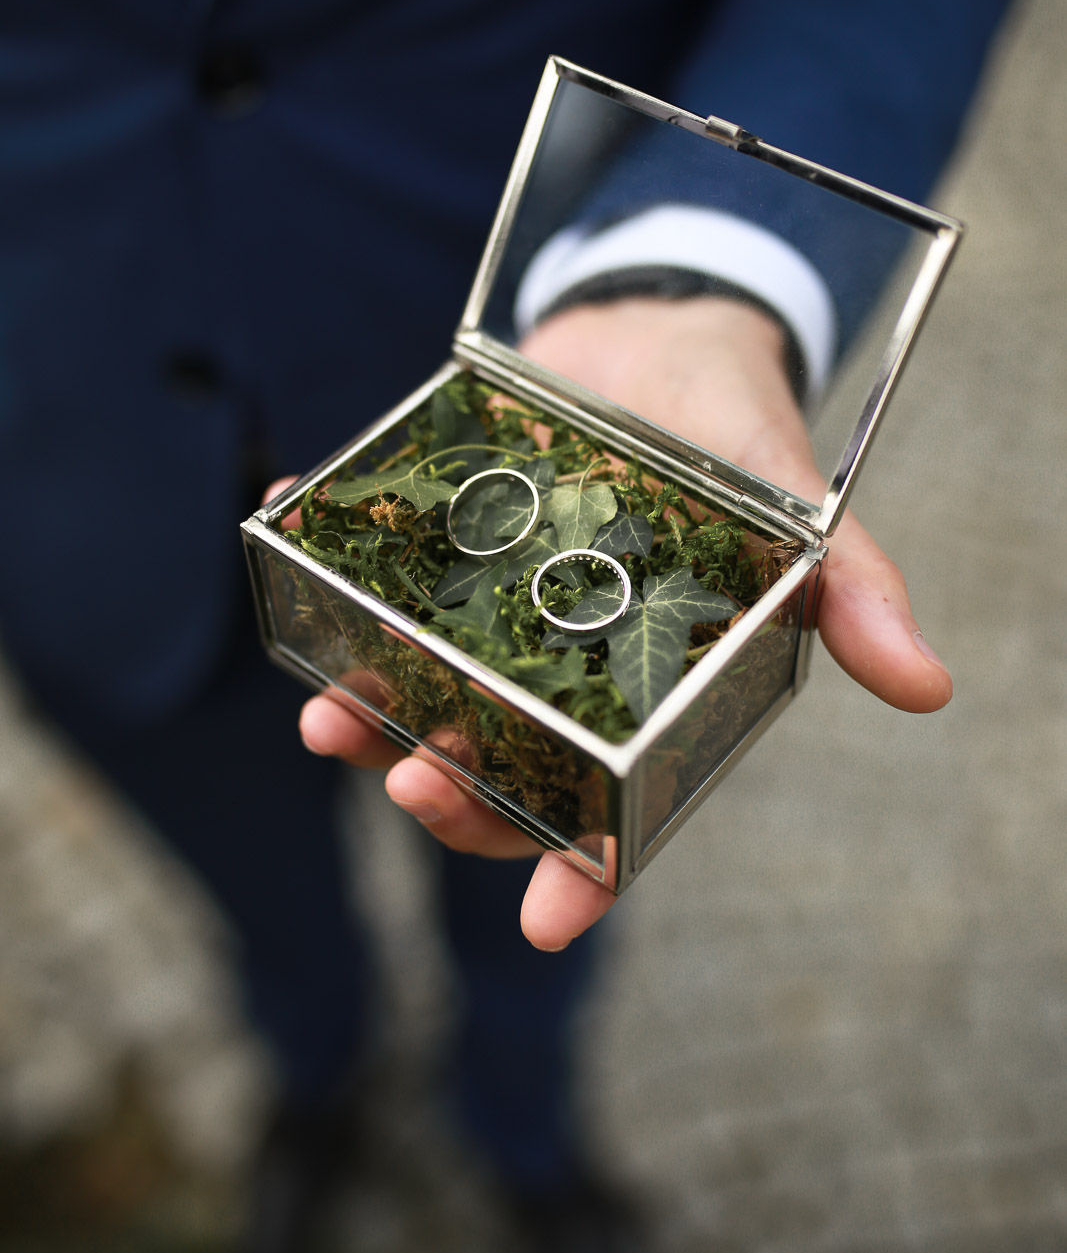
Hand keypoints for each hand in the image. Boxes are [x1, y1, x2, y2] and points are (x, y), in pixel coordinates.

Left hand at [292, 296, 951, 949]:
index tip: (550, 922)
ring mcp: (487, 610)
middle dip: (458, 801)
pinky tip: (281, 535)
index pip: (611, 810)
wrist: (658, 330)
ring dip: (371, 721)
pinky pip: (366, 573)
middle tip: (419, 783)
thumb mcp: (799, 510)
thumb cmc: (736, 436)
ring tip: (332, 714)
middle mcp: (555, 668)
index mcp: (640, 691)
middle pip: (500, 774)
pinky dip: (320, 567)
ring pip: (421, 699)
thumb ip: (851, 592)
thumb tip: (927, 686)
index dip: (583, 875)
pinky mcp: (438, 544)